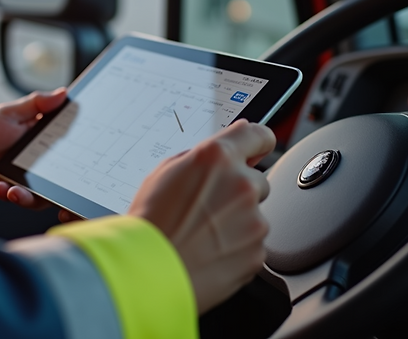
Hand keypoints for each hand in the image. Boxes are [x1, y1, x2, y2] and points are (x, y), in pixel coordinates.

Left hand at [0, 88, 73, 216]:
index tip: (83, 155)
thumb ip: (36, 103)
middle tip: (51, 181)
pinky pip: (25, 200)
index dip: (81, 151)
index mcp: (46, 138)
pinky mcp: (19, 191)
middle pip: (65, 176)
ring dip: (30, 196)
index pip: (70, 144)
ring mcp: (32, 178)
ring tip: (14, 191)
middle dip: (64, 185)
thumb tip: (63, 93)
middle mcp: (43, 160)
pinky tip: (1, 188)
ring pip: (46, 194)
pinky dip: (14, 196)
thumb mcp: (10, 112)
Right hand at [128, 119, 273, 314]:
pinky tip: (210, 251)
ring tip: (203, 234)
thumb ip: (203, 157)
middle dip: (239, 192)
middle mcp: (241, 184)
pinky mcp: (257, 251)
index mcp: (217, 158)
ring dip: (237, 222)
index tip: (258, 148)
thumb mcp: (165, 173)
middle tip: (209, 208)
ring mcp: (253, 220)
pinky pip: (253, 244)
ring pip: (254, 215)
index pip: (258, 136)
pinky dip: (237, 248)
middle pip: (257, 181)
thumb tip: (226, 149)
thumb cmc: (150, 224)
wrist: (148, 271)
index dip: (258, 143)